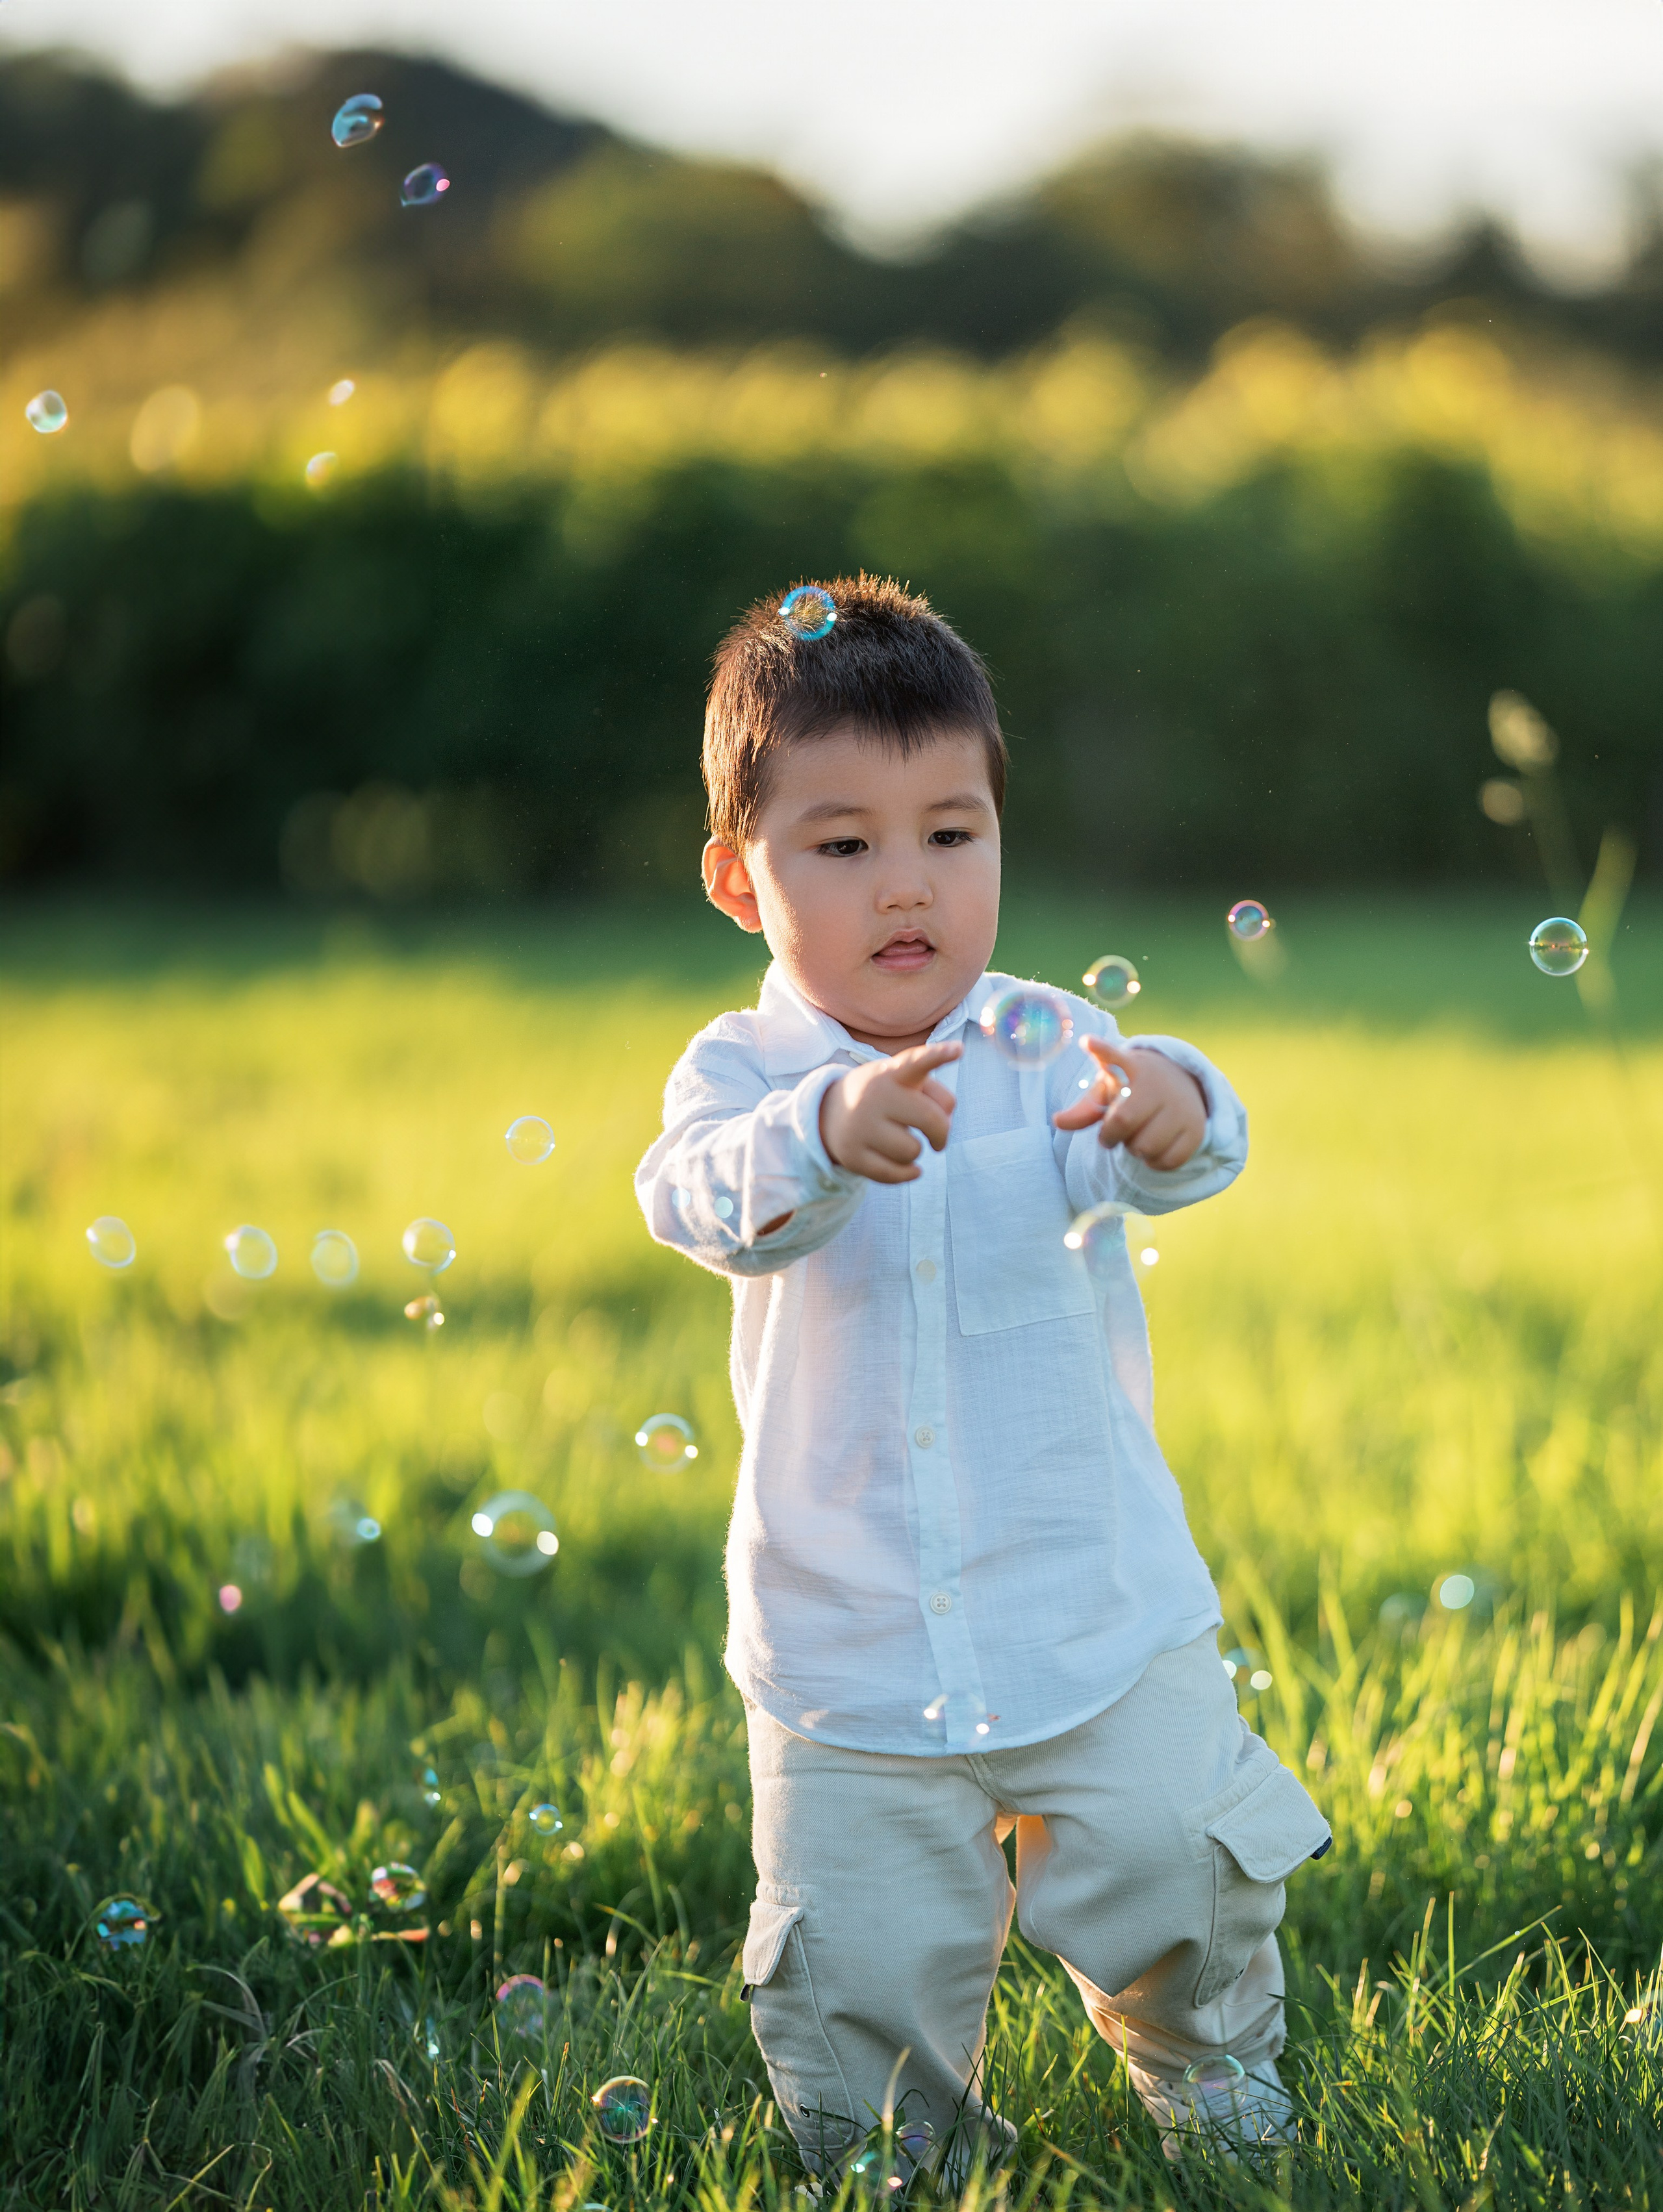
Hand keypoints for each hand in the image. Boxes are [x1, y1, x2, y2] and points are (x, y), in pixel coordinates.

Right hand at [821, 1041, 960, 1182]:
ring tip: (903, 1142)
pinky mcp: (853, 1155)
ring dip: (916, 1151)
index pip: (915, 1062)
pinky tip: (909, 1167)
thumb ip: (936, 1094)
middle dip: (942, 1133)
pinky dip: (909, 1173)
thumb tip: (946, 1122)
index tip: (958, 1049)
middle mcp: (874, 1097)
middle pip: (931, 1120)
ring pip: (913, 1151)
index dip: (938, 1055)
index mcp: (892, 1074)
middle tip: (938, 1139)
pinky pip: (896, 1174)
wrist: (831, 1113)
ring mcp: (860, 1127)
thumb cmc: (885, 1095)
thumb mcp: (905, 1083)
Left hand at [1053, 1038, 1207, 1169]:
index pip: (1114, 1059)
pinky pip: (1167, 1161)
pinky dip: (1155, 1162)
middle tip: (1116, 1130)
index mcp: (1131, 1069)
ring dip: (1134, 1150)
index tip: (1088, 1041)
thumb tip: (1057, 1122)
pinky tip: (1155, 1146)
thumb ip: (1085, 1108)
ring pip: (1145, 1148)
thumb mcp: (1109, 1090)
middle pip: (1122, 1122)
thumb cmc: (1134, 1089)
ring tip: (1139, 1134)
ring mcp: (1181, 1106)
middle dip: (1112, 1135)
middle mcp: (1158, 1084)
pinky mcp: (1196, 1129)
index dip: (1100, 1050)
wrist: (1182, 1083)